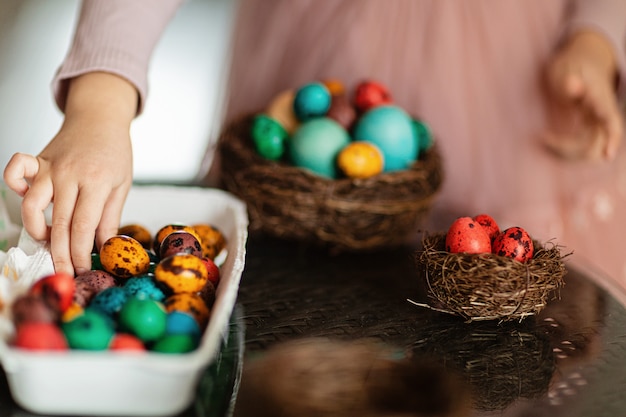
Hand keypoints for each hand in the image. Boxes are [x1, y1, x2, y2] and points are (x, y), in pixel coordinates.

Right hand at [3, 72, 136, 275]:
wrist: (99, 118)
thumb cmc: (113, 152)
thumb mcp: (122, 185)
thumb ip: (110, 216)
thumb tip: (104, 247)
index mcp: (97, 181)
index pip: (84, 225)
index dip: (80, 252)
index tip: (82, 270)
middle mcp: (70, 175)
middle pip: (59, 222)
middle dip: (60, 254)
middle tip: (64, 273)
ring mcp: (50, 167)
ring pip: (32, 204)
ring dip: (36, 228)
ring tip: (47, 239)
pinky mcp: (36, 160)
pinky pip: (14, 172)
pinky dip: (14, 186)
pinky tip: (29, 201)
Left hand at [543, 30, 623, 160]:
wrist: (580, 63)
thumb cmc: (569, 66)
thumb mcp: (565, 68)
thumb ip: (568, 78)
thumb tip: (574, 85)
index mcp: (601, 98)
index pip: (613, 121)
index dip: (613, 139)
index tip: (608, 156)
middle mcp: (603, 114)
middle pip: (596, 144)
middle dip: (569, 149)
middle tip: (543, 138)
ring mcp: (598, 123)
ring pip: (588, 150)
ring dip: (565, 151)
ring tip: (543, 139)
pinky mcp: (590, 129)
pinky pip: (581, 147)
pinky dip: (565, 149)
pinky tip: (547, 139)